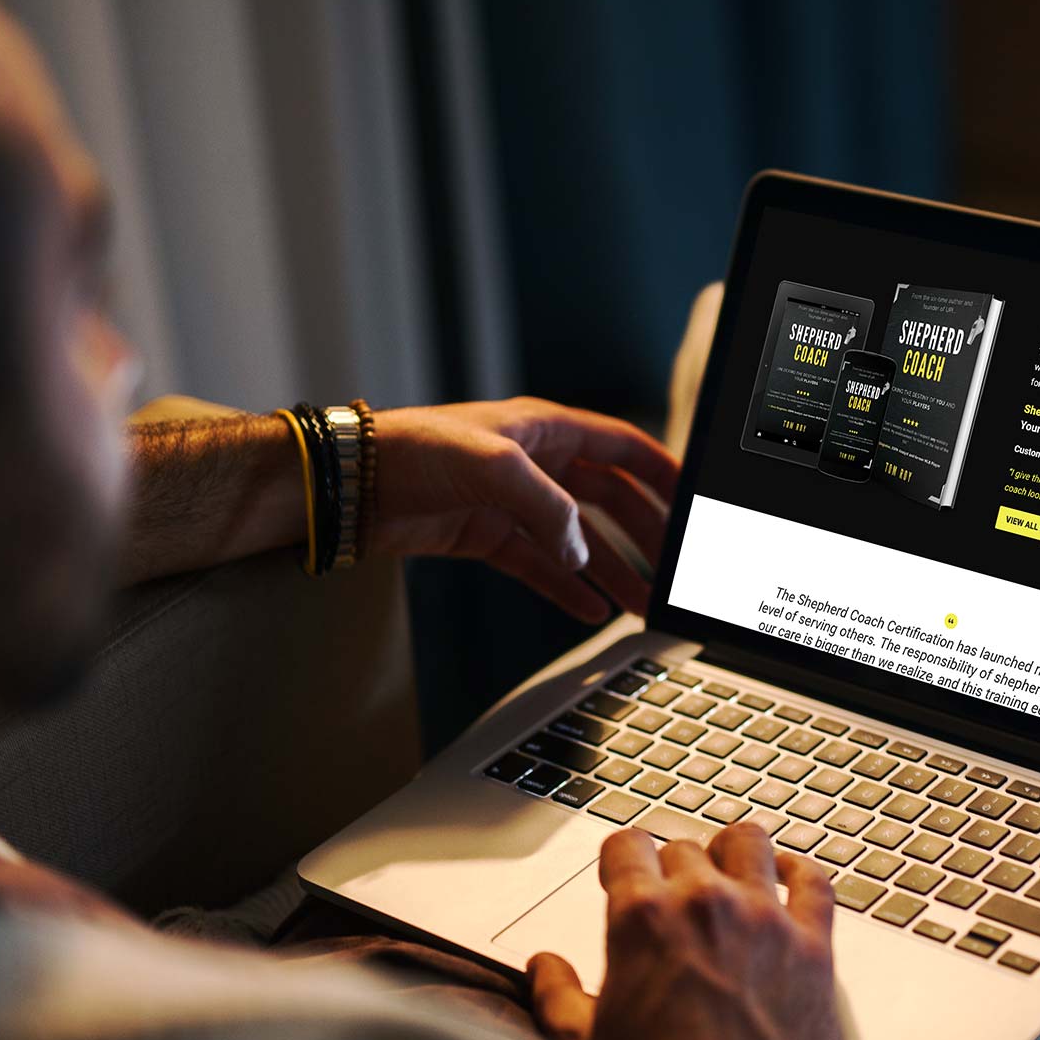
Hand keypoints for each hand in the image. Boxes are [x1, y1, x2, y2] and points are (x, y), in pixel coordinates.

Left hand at [372, 398, 677, 620]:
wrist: (346, 487)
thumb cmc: (410, 452)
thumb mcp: (492, 467)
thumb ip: (548, 507)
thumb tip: (580, 551)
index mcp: (545, 430)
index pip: (622, 448)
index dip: (662, 472)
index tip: (693, 500)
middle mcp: (535, 464)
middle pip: (610, 500)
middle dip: (644, 534)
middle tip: (672, 568)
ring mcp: (512, 503)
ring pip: (578, 540)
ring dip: (612, 570)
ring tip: (642, 604)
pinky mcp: (486, 536)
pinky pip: (540, 565)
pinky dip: (566, 588)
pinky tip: (590, 609)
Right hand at [528, 822, 844, 1039]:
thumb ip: (558, 997)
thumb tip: (546, 966)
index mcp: (642, 920)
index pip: (627, 845)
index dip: (623, 858)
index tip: (625, 870)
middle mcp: (705, 905)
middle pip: (685, 849)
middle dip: (673, 867)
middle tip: (671, 894)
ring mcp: (766, 919)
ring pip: (748, 843)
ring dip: (732, 851)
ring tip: (728, 866)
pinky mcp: (814, 944)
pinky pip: (814, 879)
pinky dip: (799, 869)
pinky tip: (788, 876)